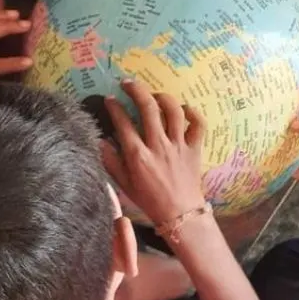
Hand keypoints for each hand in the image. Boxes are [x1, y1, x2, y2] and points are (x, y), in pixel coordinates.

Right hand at [101, 80, 205, 225]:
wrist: (180, 215)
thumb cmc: (150, 200)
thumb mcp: (124, 184)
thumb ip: (111, 161)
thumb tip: (99, 141)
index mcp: (138, 156)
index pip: (123, 123)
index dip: (114, 107)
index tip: (109, 100)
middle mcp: (159, 146)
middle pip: (148, 108)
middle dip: (136, 90)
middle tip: (128, 84)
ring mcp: (179, 146)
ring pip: (173, 111)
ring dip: (163, 97)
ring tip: (154, 95)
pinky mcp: (195, 148)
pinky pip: (198, 124)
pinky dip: (193, 112)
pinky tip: (183, 109)